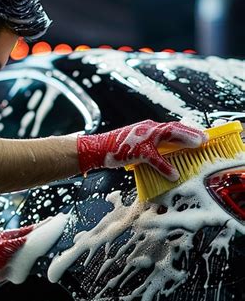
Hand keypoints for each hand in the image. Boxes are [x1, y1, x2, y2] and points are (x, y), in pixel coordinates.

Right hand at [77, 120, 206, 181]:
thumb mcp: (135, 145)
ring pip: (168, 135)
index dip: (186, 130)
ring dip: (184, 139)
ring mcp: (142, 138)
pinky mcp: (137, 150)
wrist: (96, 149)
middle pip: (174, 127)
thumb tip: (163, 156)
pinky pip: (155, 158)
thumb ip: (150, 148)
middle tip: (205, 138)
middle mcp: (146, 128)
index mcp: (147, 128)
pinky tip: (173, 173)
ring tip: (198, 145)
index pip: (171, 126)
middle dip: (191, 132)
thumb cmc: (114, 148)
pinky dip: (165, 166)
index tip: (199, 134)